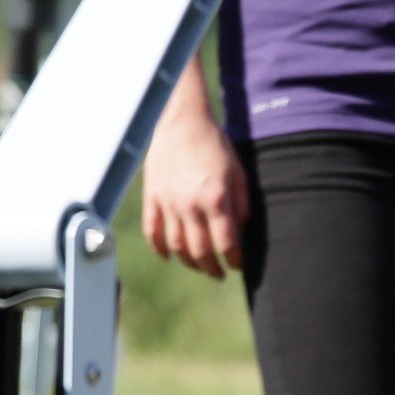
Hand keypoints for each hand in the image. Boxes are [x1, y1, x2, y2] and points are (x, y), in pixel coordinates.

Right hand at [141, 108, 249, 278]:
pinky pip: (152, 232)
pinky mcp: (152, 197)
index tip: (238, 265)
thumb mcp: (238, 173)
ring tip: (198, 266)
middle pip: (201, 252)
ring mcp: (168, 202)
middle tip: (219, 273)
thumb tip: (239, 233)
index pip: (227, 243)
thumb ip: (242, 205)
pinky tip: (168, 256)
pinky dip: (159, 248)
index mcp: (216, 198)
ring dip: (189, 262)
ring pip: (176, 246)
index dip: (234, 260)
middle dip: (212, 268)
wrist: (183, 122)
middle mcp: (191, 204)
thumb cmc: (215, 145)